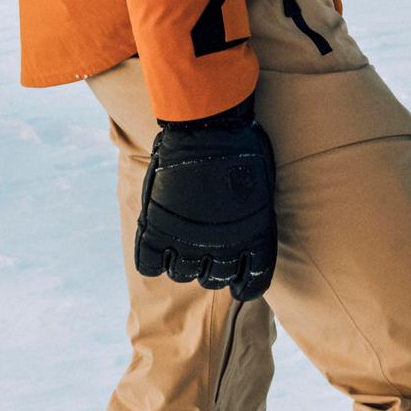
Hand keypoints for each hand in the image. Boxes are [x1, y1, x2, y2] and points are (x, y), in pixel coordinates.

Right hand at [136, 97, 275, 299]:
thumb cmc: (243, 145)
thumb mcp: (261, 187)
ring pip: (182, 274)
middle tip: (205, 247)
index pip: (252, 283)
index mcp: (254, 239)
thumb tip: (249, 233)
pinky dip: (152, 260)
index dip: (244, 284)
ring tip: (181, 241)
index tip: (239, 280)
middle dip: (211, 267)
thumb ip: (252, 218)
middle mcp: (224, 248)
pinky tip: (157, 245)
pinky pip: (150, 265)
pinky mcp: (159, 230)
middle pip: (214, 279)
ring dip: (183, 262)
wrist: (210, 125)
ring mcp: (189, 241)